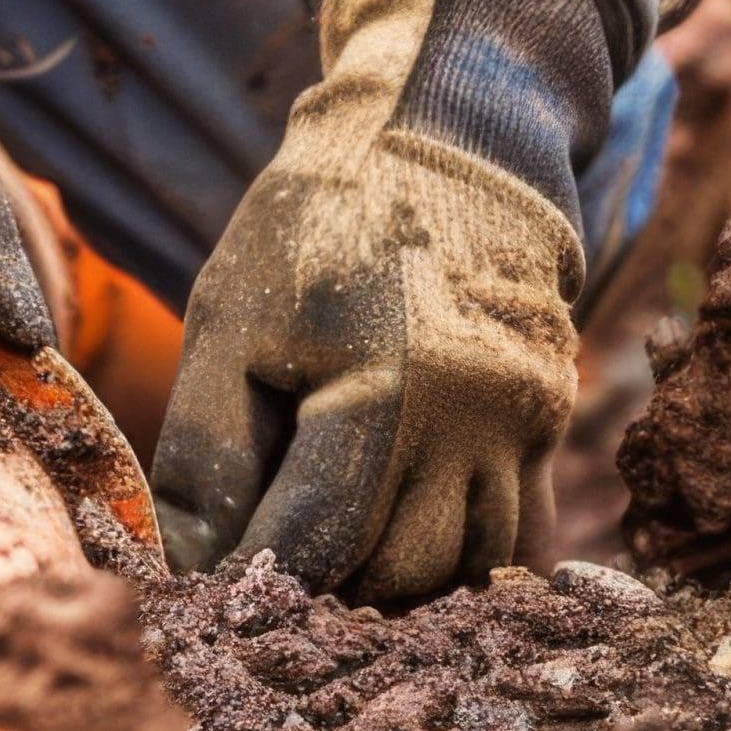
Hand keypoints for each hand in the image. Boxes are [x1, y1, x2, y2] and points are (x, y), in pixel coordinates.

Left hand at [152, 0, 611, 601]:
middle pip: (393, 575)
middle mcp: (477, 424)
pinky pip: (512, 545)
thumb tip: (180, 571)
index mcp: (388, 391)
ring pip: (461, 574)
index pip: (312, 546)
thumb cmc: (321, 225)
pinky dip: (455, 566)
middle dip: (321, 589)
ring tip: (329, 556)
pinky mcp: (550, 434)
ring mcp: (528, 433)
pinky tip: (400, 543)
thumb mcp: (233, 325)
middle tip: (263, 574)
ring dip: (391, 585)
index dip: (252, 583)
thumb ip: (204, 458)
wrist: (447, 135)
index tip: (211, 595)